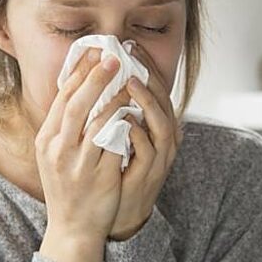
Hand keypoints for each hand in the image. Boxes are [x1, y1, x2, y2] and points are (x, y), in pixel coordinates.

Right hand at [36, 47, 128, 246]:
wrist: (72, 228)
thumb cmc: (68, 188)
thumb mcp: (55, 155)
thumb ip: (65, 126)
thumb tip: (80, 88)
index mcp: (46, 140)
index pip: (62, 99)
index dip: (79, 73)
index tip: (94, 52)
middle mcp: (58, 150)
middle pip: (77, 105)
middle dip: (96, 78)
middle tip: (114, 57)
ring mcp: (78, 165)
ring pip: (97, 123)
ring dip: (115, 99)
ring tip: (129, 83)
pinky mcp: (100, 177)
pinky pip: (115, 145)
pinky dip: (125, 125)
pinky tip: (135, 113)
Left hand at [108, 43, 183, 241]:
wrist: (113, 216)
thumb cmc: (113, 173)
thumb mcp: (115, 137)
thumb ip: (113, 111)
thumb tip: (97, 79)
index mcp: (155, 128)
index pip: (156, 90)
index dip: (145, 66)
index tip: (129, 45)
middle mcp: (163, 141)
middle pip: (164, 102)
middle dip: (149, 76)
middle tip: (131, 55)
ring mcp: (158, 159)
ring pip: (162, 125)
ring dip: (147, 103)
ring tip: (130, 82)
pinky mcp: (148, 176)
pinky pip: (148, 151)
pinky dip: (137, 134)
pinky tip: (124, 120)